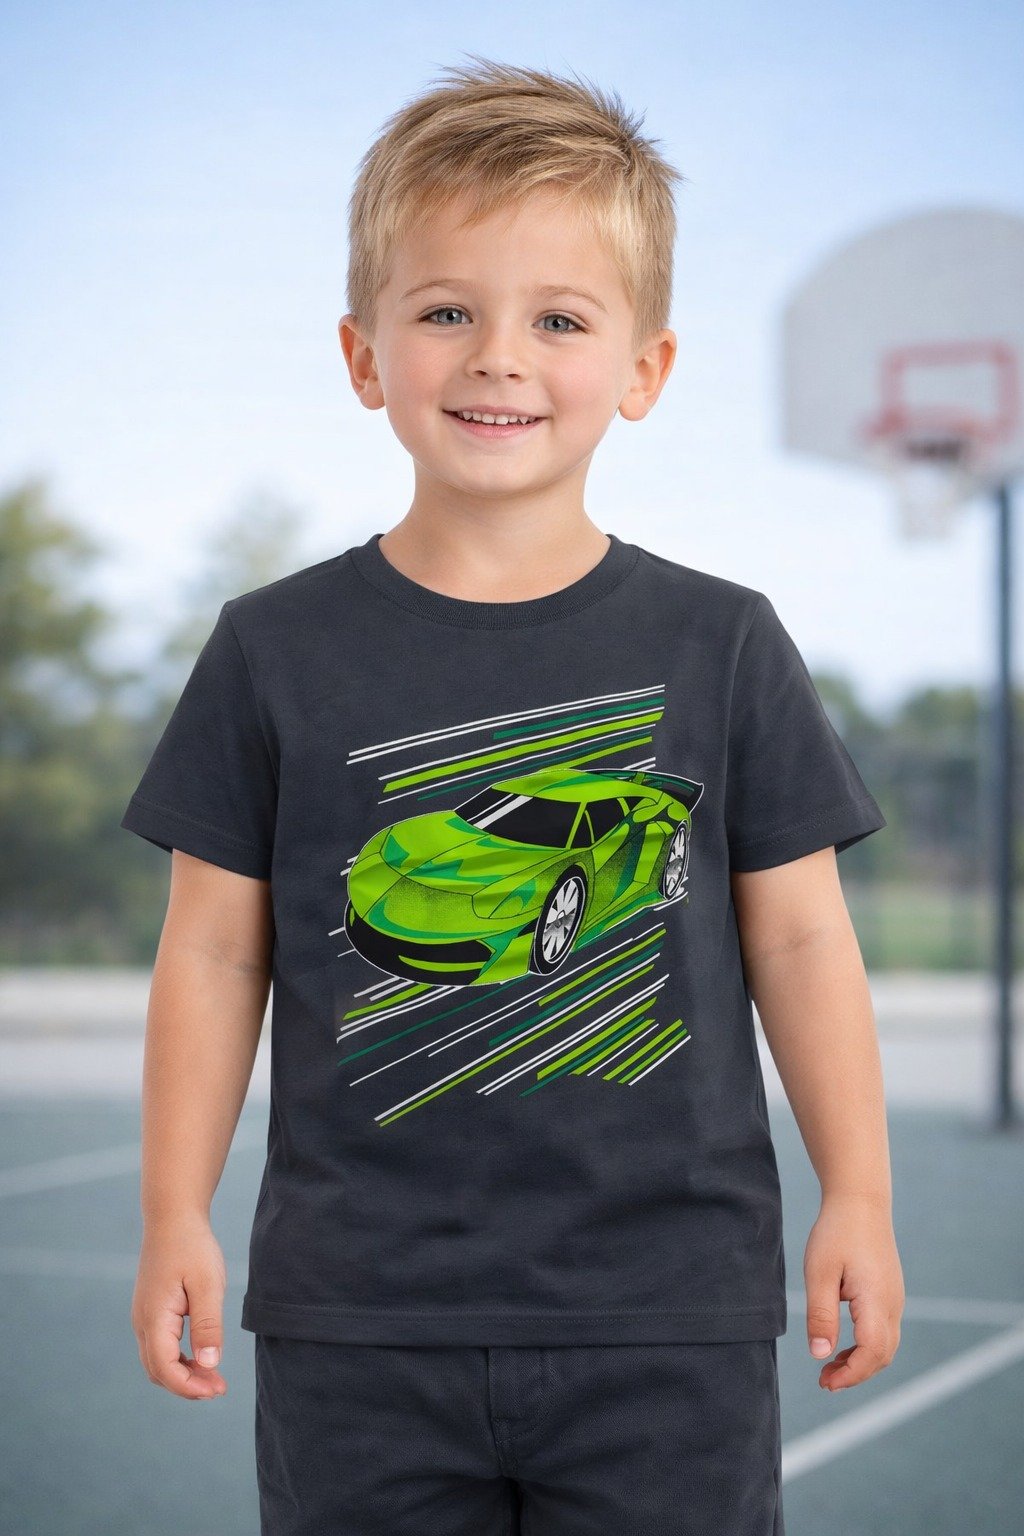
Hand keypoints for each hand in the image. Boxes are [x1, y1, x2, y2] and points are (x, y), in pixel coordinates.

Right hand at [132, 1214, 228, 1399]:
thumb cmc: (192, 1246)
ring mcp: (144, 1317)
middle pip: (159, 1371)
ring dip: (183, 1375)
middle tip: (220, 1388)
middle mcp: (142, 1322)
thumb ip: (208, 1325)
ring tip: (214, 1378)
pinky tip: (202, 1357)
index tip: (217, 1390)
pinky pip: (160, 1347)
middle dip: (188, 1386)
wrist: (172, 1217)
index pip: (165, 1369)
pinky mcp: (151, 1311)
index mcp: (154, 1318)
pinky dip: (179, 1360)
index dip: (189, 1387)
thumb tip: (209, 1365)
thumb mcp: (207, 1284)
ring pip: (157, 1362)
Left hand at [804, 1192, 904, 1390]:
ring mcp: (894, 1299)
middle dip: (855, 1374)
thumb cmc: (837, 1232)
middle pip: (882, 1355)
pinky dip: (865, 1346)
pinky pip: (883, 1331)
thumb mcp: (820, 1272)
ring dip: (860, 1362)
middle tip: (824, 1381)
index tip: (825, 1382)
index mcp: (878, 1301)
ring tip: (830, 1368)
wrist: (860, 1201)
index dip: (851, 1374)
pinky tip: (842, 1345)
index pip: (872, 1353)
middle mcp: (893, 1304)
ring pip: (885, 1345)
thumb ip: (821, 1315)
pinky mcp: (889, 1293)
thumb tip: (820, 1355)